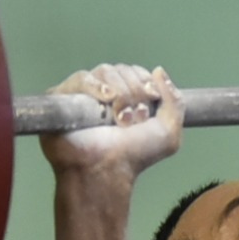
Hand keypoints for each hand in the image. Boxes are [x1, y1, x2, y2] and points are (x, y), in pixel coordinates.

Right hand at [40, 64, 183, 176]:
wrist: (108, 170)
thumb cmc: (134, 155)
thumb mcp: (169, 133)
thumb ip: (175, 101)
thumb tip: (158, 70)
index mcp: (126, 96)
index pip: (136, 72)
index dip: (145, 82)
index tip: (151, 100)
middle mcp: (104, 92)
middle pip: (121, 69)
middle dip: (134, 91)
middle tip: (135, 117)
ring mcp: (83, 94)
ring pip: (104, 71)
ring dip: (120, 92)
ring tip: (120, 118)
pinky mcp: (63, 98)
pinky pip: (80, 79)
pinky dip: (95, 85)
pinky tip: (106, 97)